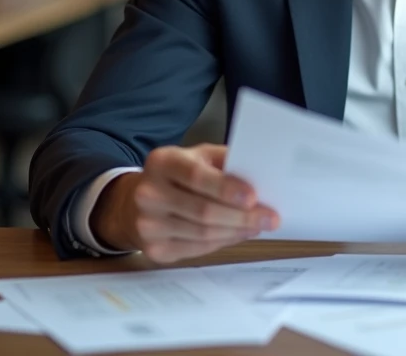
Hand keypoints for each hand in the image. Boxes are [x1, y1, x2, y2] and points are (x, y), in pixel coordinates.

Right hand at [91, 144, 279, 263]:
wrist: (136, 201)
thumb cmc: (179, 175)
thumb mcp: (198, 156)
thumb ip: (225, 162)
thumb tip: (261, 175)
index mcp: (162, 162)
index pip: (196, 177)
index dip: (226, 189)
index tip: (253, 197)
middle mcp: (149, 193)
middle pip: (203, 211)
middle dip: (242, 216)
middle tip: (270, 217)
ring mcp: (148, 224)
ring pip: (203, 233)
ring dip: (237, 231)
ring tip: (259, 225)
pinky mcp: (154, 249)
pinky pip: (198, 249)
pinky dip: (224, 241)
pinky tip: (239, 233)